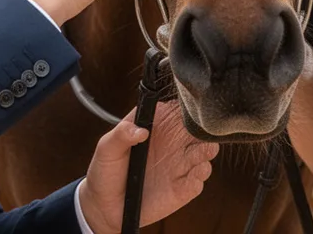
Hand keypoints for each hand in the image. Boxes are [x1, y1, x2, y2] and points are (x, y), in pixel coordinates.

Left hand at [79, 101, 217, 233]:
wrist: (106, 205)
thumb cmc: (106, 170)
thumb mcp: (107, 147)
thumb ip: (121, 134)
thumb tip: (140, 130)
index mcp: (156, 125)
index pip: (177, 109)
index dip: (186, 106)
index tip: (189, 109)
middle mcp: (171, 142)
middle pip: (197, 129)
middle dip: (203, 129)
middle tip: (201, 134)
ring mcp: (179, 165)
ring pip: (205, 153)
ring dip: (206, 152)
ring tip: (198, 155)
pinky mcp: (182, 188)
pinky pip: (199, 180)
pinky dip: (200, 177)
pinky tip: (191, 177)